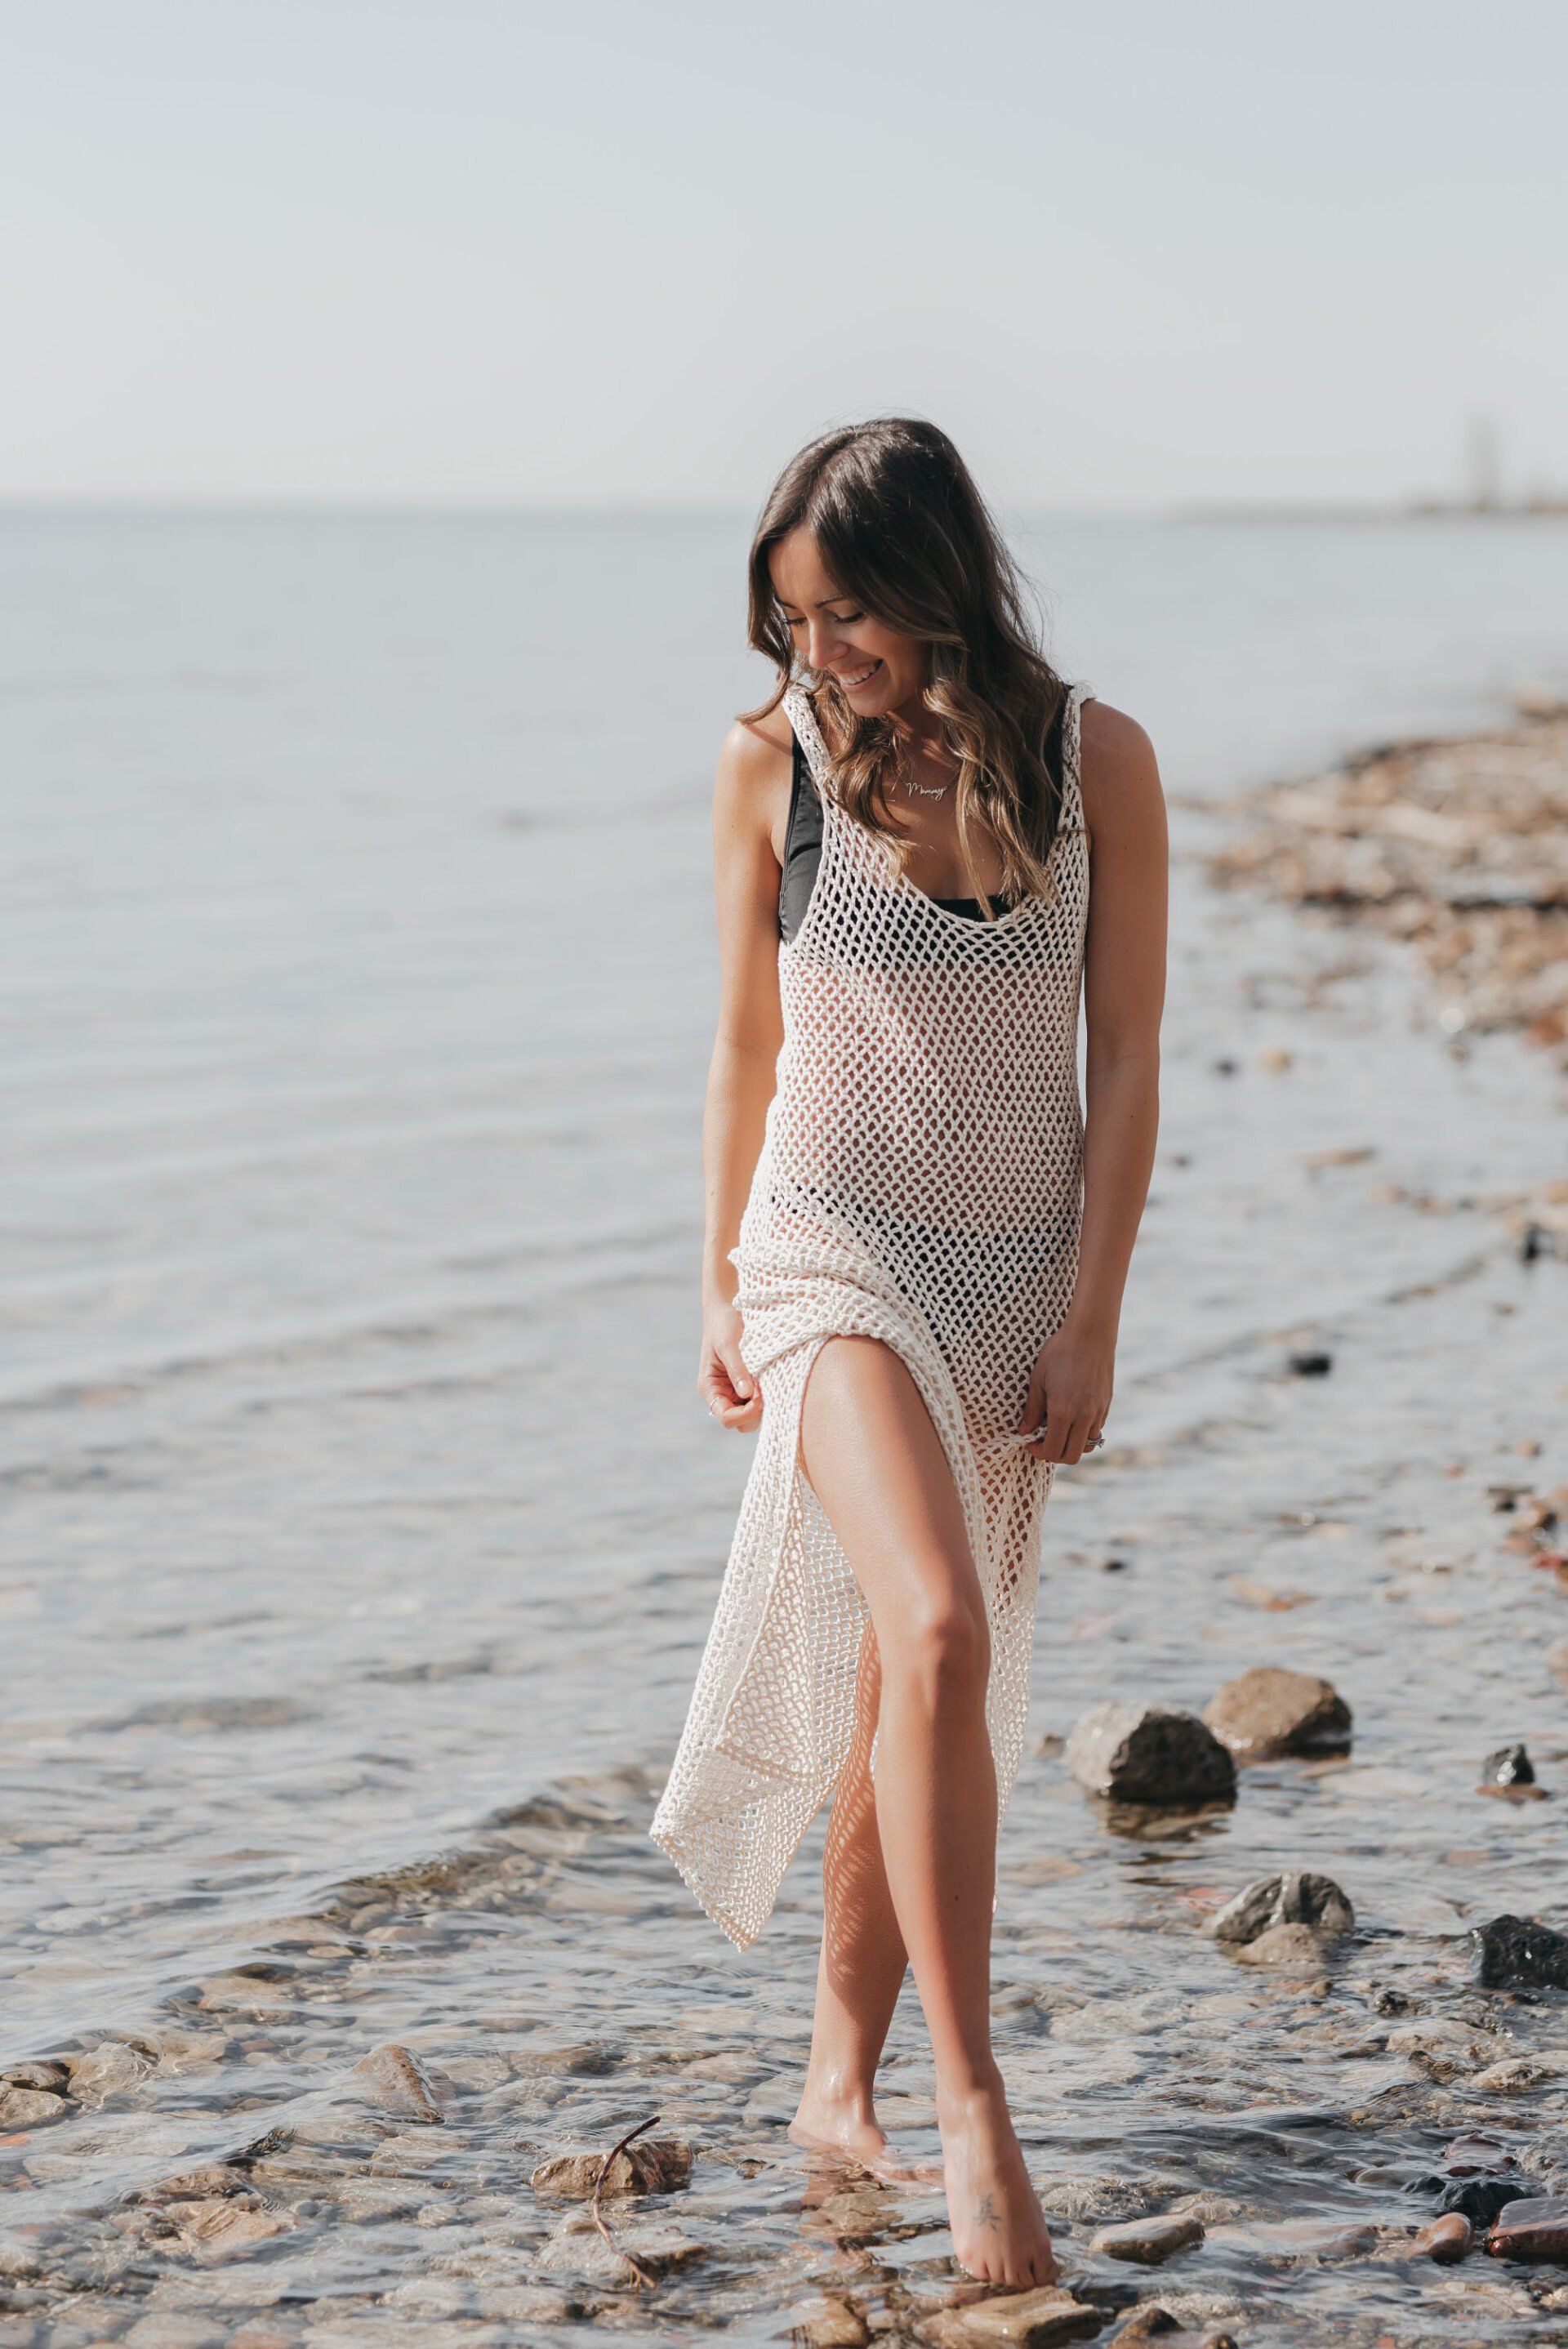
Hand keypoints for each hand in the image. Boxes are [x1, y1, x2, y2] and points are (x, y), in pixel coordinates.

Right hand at [698, 1296, 762, 1432]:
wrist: (728, 1308)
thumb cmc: (723, 1324)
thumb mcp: (728, 1345)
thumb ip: (737, 1369)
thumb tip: (748, 1394)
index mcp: (710, 1388)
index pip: (726, 1417)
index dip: (744, 1413)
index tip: (760, 1396)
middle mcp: (722, 1394)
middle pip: (741, 1422)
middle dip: (755, 1411)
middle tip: (766, 1388)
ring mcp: (736, 1391)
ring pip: (753, 1414)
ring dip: (763, 1404)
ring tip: (768, 1381)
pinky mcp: (750, 1384)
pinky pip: (760, 1399)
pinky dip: (768, 1394)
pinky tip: (772, 1378)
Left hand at [1017, 1316, 1113, 1464]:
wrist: (1090, 1334)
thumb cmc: (1060, 1352)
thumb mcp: (1038, 1379)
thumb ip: (1032, 1410)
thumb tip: (1024, 1431)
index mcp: (1063, 1412)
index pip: (1053, 1451)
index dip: (1038, 1453)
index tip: (1030, 1443)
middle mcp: (1084, 1417)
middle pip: (1071, 1456)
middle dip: (1054, 1454)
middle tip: (1042, 1441)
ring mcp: (1098, 1412)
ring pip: (1087, 1446)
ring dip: (1071, 1444)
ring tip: (1058, 1430)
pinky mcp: (1106, 1405)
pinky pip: (1097, 1430)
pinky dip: (1084, 1432)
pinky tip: (1072, 1417)